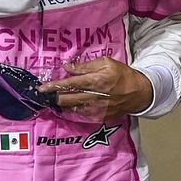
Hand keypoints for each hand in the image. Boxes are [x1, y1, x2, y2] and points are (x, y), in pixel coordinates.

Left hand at [37, 57, 152, 119]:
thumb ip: (85, 66)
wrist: (138, 93)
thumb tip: (68, 67)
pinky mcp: (99, 117)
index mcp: (96, 81)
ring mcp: (96, 109)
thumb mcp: (106, 63)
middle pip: (67, 99)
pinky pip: (81, 113)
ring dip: (62, 103)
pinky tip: (70, 104)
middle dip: (54, 97)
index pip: (70, 84)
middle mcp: (94, 97)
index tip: (41, 87)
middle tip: (44, 95)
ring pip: (72, 108)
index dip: (54, 86)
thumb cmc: (121, 74)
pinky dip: (73, 108)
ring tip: (55, 98)